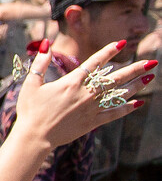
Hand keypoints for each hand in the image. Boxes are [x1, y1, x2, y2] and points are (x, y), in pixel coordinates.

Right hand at [15, 40, 153, 148]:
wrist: (34, 136)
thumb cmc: (30, 110)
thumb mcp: (31, 84)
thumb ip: (40, 63)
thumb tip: (46, 44)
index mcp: (71, 82)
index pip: (94, 62)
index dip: (109, 52)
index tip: (122, 43)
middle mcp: (85, 94)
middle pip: (114, 78)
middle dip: (134, 68)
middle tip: (151, 61)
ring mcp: (90, 108)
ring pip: (118, 94)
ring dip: (135, 85)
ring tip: (149, 77)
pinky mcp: (91, 122)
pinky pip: (113, 114)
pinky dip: (126, 108)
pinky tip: (139, 103)